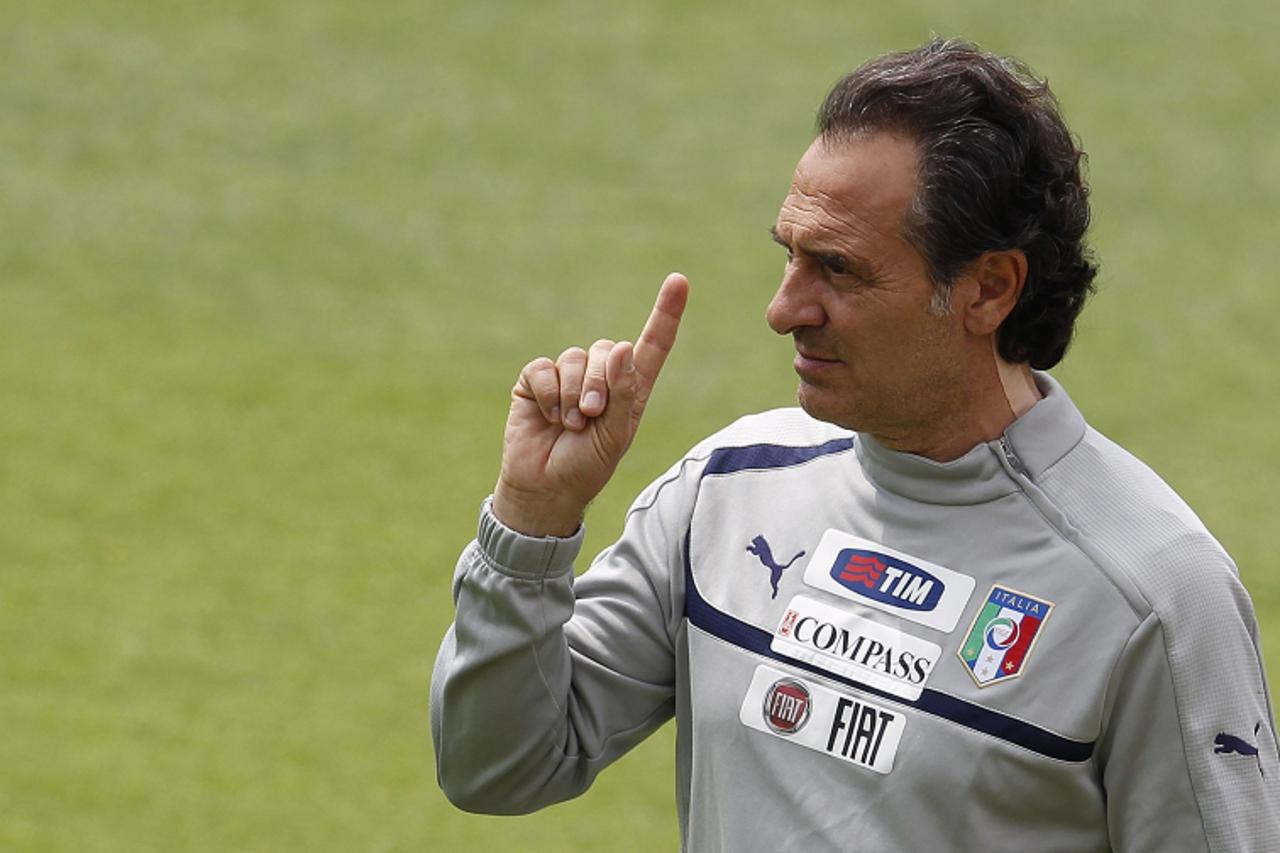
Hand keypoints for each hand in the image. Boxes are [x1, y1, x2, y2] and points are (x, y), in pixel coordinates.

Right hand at [491, 273, 689, 536]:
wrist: (545, 488)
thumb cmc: (586, 466)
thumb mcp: (616, 436)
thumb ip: (623, 394)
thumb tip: (619, 347)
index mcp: (630, 389)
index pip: (652, 345)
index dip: (665, 313)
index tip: (679, 281)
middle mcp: (600, 376)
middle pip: (605, 350)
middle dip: (599, 384)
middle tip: (591, 417)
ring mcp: (566, 377)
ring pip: (573, 358)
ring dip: (572, 394)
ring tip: (571, 425)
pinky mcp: (535, 381)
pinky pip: (542, 368)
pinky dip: (547, 394)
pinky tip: (547, 416)